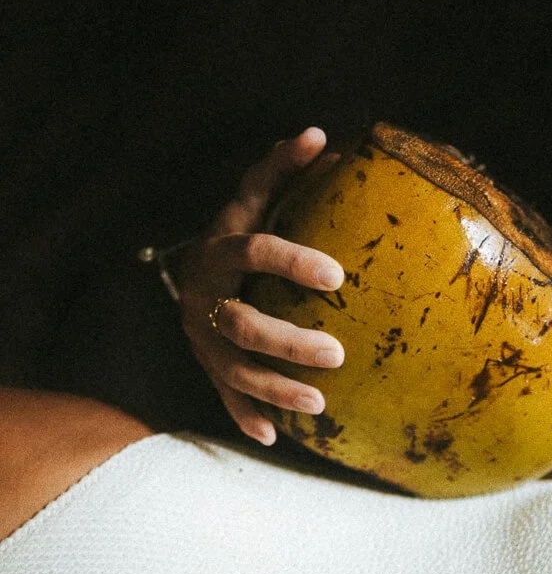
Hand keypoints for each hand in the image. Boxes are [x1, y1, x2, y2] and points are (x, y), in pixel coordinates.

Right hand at [178, 128, 344, 444]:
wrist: (192, 273)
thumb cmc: (239, 233)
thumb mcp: (253, 202)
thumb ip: (280, 173)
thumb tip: (319, 136)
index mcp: (221, 248)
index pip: (254, 250)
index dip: (291, 261)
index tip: (337, 276)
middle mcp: (205, 295)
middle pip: (241, 323)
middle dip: (287, 342)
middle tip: (337, 353)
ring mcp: (202, 336)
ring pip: (234, 369)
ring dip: (275, 388)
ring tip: (319, 402)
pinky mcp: (206, 365)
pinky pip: (223, 396)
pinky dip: (246, 417)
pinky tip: (274, 437)